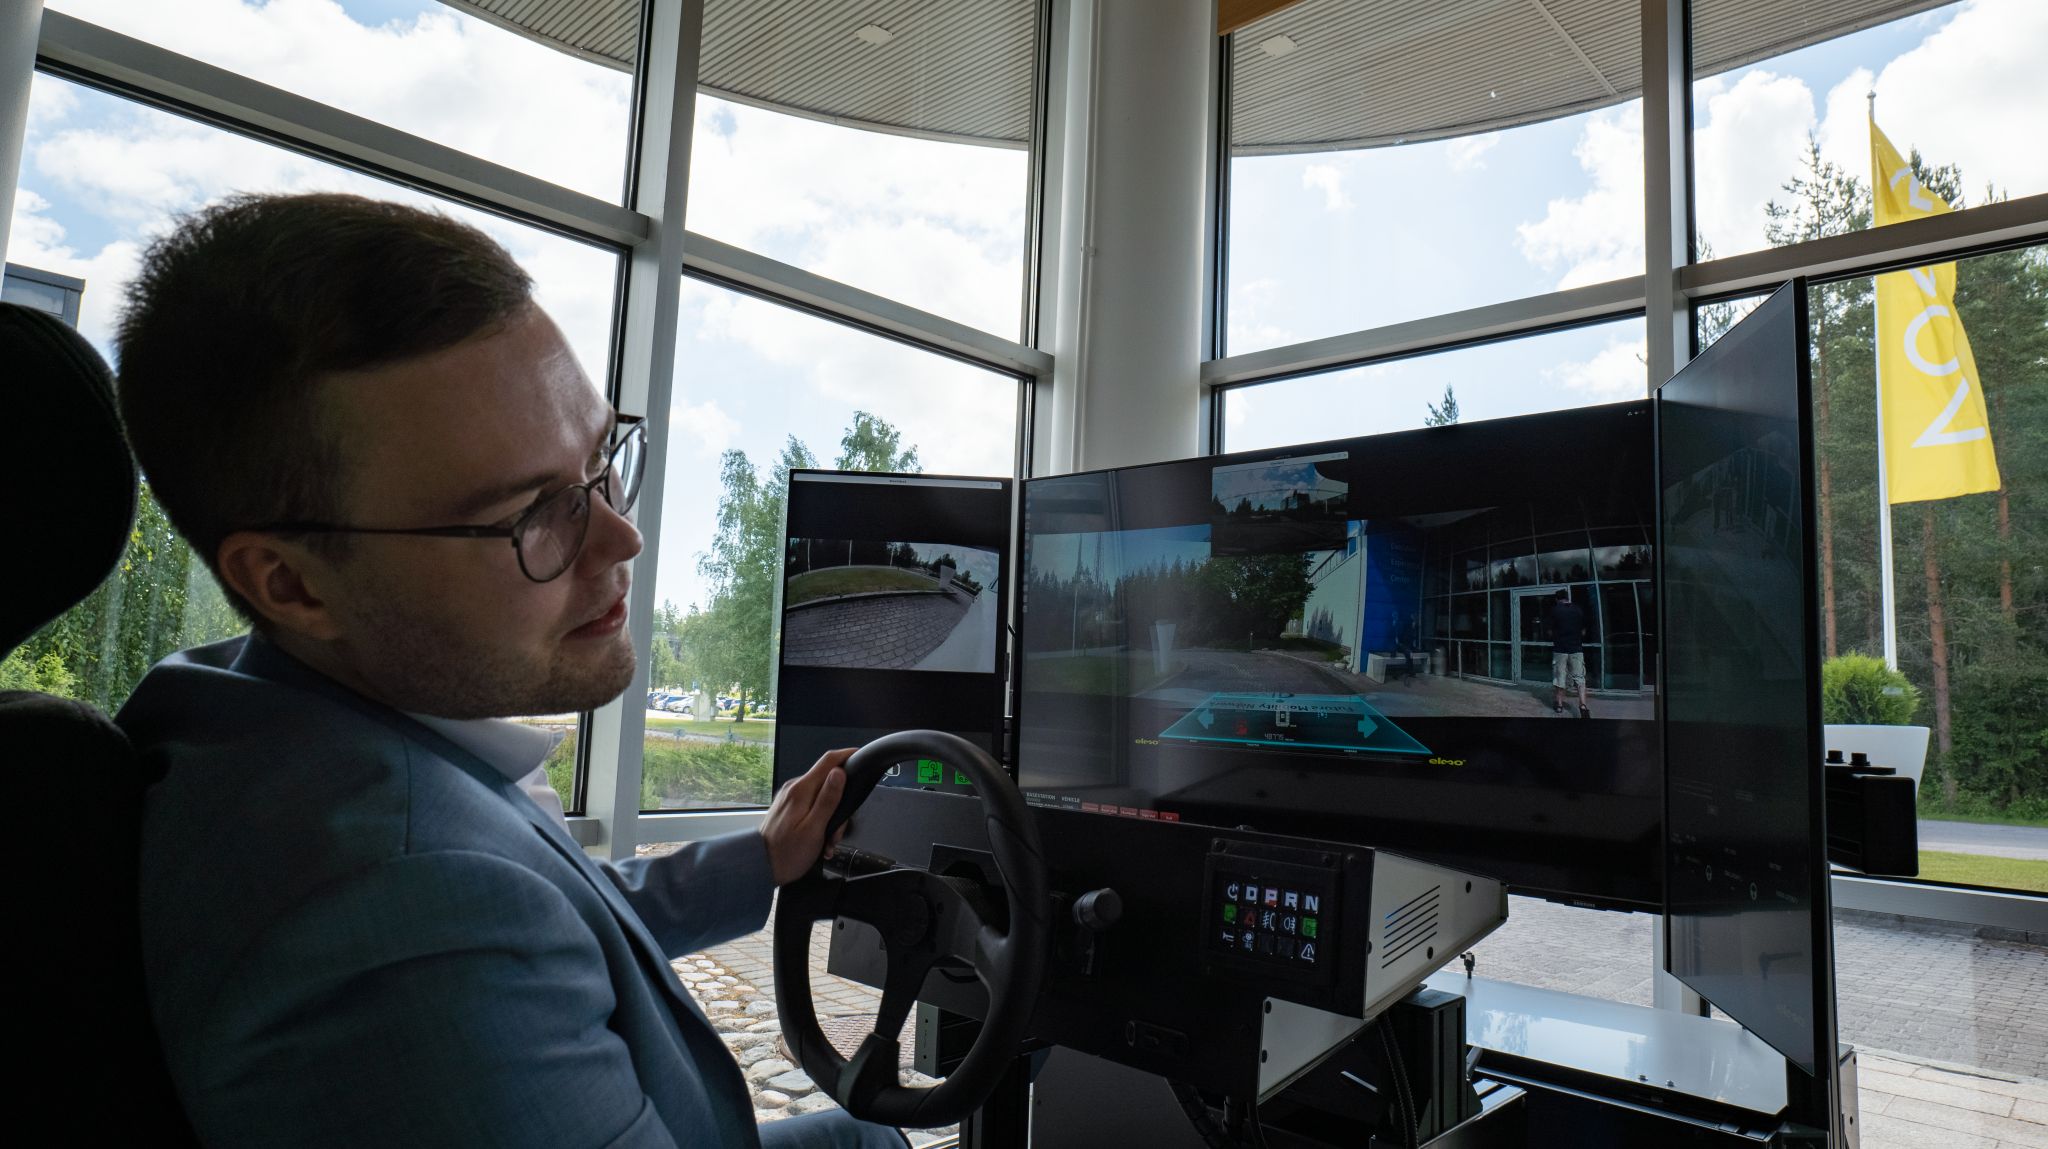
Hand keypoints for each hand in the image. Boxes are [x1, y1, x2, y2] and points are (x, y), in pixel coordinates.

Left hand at [759, 748, 851, 885]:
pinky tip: (818, 840)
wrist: (760, 867)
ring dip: (830, 818)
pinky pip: (811, 805)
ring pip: (821, 796)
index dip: (847, 755)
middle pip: (828, 782)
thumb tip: (839, 773)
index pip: (828, 761)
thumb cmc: (787, 854)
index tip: (860, 756)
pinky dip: (820, 820)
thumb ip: (828, 799)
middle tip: (837, 832)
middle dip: (839, 804)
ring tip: (826, 841)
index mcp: (801, 791)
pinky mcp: (788, 806)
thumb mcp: (814, 829)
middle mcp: (794, 788)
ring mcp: (790, 797)